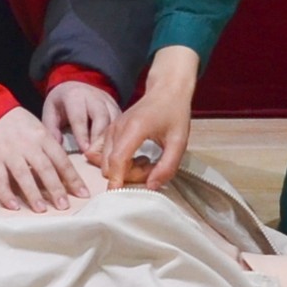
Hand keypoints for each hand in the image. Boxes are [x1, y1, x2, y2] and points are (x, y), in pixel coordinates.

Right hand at [0, 106, 78, 211]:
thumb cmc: (16, 122)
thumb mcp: (38, 128)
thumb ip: (49, 147)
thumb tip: (65, 171)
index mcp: (42, 136)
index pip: (61, 160)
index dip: (73, 178)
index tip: (83, 194)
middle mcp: (28, 145)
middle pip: (45, 169)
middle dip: (56, 189)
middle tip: (64, 207)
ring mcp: (9, 153)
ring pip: (24, 175)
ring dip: (33, 194)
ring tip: (42, 210)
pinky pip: (0, 179)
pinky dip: (6, 194)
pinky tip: (13, 207)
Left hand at [43, 78, 120, 157]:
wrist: (74, 86)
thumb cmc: (61, 103)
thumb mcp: (50, 111)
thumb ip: (51, 128)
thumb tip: (57, 146)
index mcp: (75, 96)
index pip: (79, 117)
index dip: (83, 135)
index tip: (85, 151)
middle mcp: (94, 96)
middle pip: (101, 117)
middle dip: (100, 138)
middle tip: (97, 156)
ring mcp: (107, 100)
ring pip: (115, 120)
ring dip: (112, 138)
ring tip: (106, 156)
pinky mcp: (116, 106)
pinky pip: (121, 121)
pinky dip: (119, 135)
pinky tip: (114, 149)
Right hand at [103, 46, 200, 187]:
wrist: (166, 90)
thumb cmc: (174, 113)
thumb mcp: (179, 142)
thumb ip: (167, 166)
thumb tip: (151, 186)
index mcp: (134, 129)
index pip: (118, 160)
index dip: (117, 180)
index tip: (119, 196)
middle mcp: (117, 128)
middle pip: (110, 165)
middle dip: (128, 175)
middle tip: (152, 168)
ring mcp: (111, 129)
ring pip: (107, 162)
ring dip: (126, 169)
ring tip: (147, 161)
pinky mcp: (111, 131)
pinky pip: (108, 155)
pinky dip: (121, 162)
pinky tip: (137, 156)